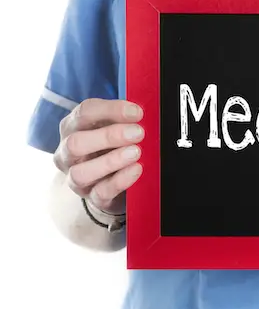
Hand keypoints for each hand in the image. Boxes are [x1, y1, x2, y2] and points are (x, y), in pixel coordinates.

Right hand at [53, 99, 144, 214]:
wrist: (111, 180)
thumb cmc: (112, 145)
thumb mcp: (115, 126)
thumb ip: (124, 119)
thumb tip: (141, 113)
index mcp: (72, 127)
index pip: (84, 113)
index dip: (111, 110)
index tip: (137, 112)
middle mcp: (67, 153)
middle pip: (75, 143)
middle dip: (108, 136)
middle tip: (138, 133)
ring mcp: (76, 178)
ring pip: (81, 172)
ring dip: (111, 161)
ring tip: (136, 153)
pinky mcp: (92, 198)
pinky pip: (100, 192)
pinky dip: (120, 181)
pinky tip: (136, 170)